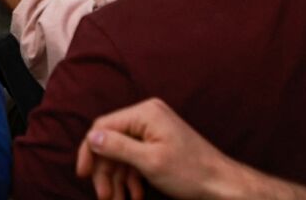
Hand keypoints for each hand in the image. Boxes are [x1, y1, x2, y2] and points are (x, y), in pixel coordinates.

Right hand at [76, 98, 241, 199]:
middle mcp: (147, 117)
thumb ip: (118, 147)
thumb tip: (91, 137)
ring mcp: (153, 130)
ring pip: (122, 154)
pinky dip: (131, 177)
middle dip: (106, 172)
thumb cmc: (191, 172)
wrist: (222, 184)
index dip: (89, 151)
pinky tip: (134, 195)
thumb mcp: (149, 162)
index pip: (104, 126)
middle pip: (111, 142)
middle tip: (104, 197)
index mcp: (145, 114)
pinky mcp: (158, 144)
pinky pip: (135, 158)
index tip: (83, 175)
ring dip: (117, 179)